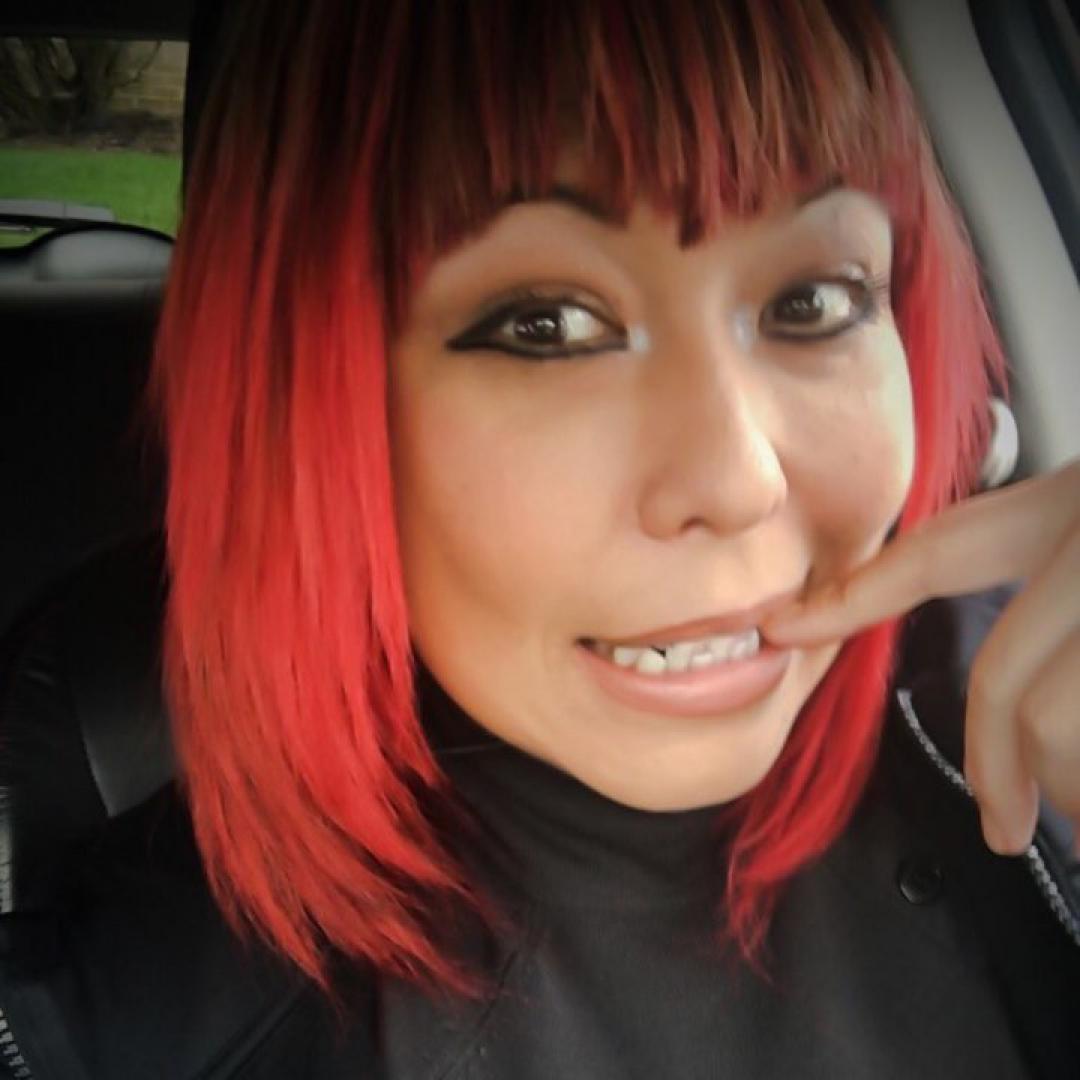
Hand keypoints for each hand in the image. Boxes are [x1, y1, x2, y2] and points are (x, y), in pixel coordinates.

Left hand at [762, 459, 1079, 856]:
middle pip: (1000, 680)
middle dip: (998, 766)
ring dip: (1067, 785)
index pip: (935, 556)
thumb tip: (1024, 704)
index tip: (782, 628)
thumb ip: (1055, 593)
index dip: (853, 597)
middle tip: (1001, 825)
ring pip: (1049, 722)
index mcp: (1068, 511)